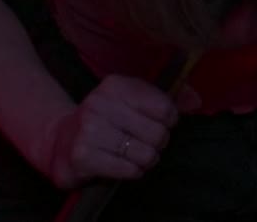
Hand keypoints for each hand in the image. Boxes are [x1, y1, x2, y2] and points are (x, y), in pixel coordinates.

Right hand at [36, 75, 200, 189]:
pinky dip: (132, 172)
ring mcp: (89, 130)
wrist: (60, 141)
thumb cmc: (105, 121)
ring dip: (145, 160)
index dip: (169, 121)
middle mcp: (99, 104)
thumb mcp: (131, 102)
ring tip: (132, 154)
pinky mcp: (83, 156)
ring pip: (146, 154)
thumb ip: (166, 100)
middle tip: (144, 142)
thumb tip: (196, 101)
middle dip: (157, 143)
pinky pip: (129, 170)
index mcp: (115, 86)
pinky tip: (121, 164)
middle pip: (158, 133)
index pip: (164, 107)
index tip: (159, 123)